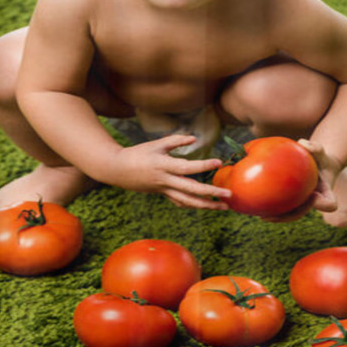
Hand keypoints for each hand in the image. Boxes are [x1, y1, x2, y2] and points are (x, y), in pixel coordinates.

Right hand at [105, 135, 231, 210]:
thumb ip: (176, 140)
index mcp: (164, 166)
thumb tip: (195, 139)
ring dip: (206, 205)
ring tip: (223, 207)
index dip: (204, 166)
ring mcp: (163, 190)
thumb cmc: (137, 153)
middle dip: (212, 194)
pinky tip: (204, 206)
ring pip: (188, 202)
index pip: (188, 167)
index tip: (218, 162)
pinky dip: (193, 205)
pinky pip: (180, 202)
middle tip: (229, 195)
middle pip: (192, 190)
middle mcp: (165, 181)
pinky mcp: (162, 194)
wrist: (117, 170)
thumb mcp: (156, 144)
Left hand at [258, 138, 339, 222]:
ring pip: (290, 214)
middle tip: (273, 216)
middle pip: (302, 213)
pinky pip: (281, 207)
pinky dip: (270, 207)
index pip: (329, 204)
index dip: (321, 204)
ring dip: (277, 217)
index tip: (313, 195)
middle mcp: (313, 202)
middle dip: (289, 216)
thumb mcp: (319, 150)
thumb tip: (302, 143)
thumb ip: (314, 147)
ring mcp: (301, 204)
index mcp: (325, 193)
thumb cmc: (318, 156)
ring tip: (260, 215)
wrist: (317, 164)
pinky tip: (256, 204)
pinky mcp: (292, 202)